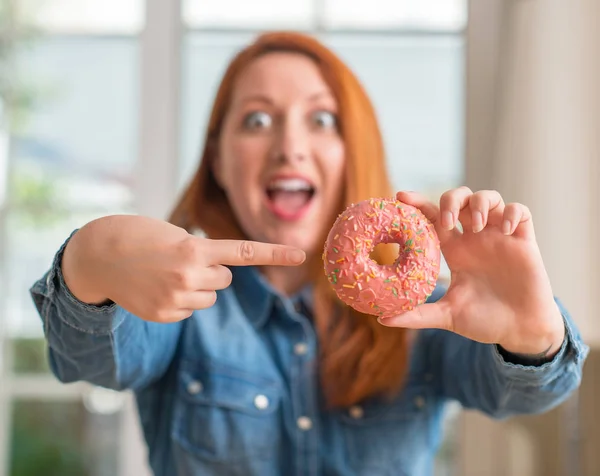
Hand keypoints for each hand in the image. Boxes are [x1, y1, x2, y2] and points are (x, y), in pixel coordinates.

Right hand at [62, 215, 304, 322]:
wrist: (98, 256)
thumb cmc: (139, 237)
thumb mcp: (174, 235)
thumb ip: (202, 254)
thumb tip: (220, 283)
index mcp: (195, 248)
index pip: (245, 252)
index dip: (275, 252)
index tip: (302, 254)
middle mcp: (190, 275)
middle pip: (225, 280)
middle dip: (212, 272)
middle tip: (183, 262)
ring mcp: (176, 298)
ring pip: (209, 297)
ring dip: (196, 287)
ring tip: (166, 275)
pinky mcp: (164, 315)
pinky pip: (189, 310)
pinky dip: (179, 301)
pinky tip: (156, 289)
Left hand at [378, 187, 564, 357]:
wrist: (520, 332)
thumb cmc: (484, 322)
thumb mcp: (447, 316)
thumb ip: (417, 315)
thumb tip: (383, 319)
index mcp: (455, 250)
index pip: (433, 216)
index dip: (418, 203)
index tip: (401, 197)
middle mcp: (475, 238)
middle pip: (460, 198)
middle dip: (451, 200)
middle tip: (447, 222)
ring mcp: (499, 237)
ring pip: (489, 197)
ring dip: (480, 203)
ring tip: (476, 226)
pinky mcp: (524, 241)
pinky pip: (520, 211)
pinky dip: (512, 213)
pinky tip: (506, 231)